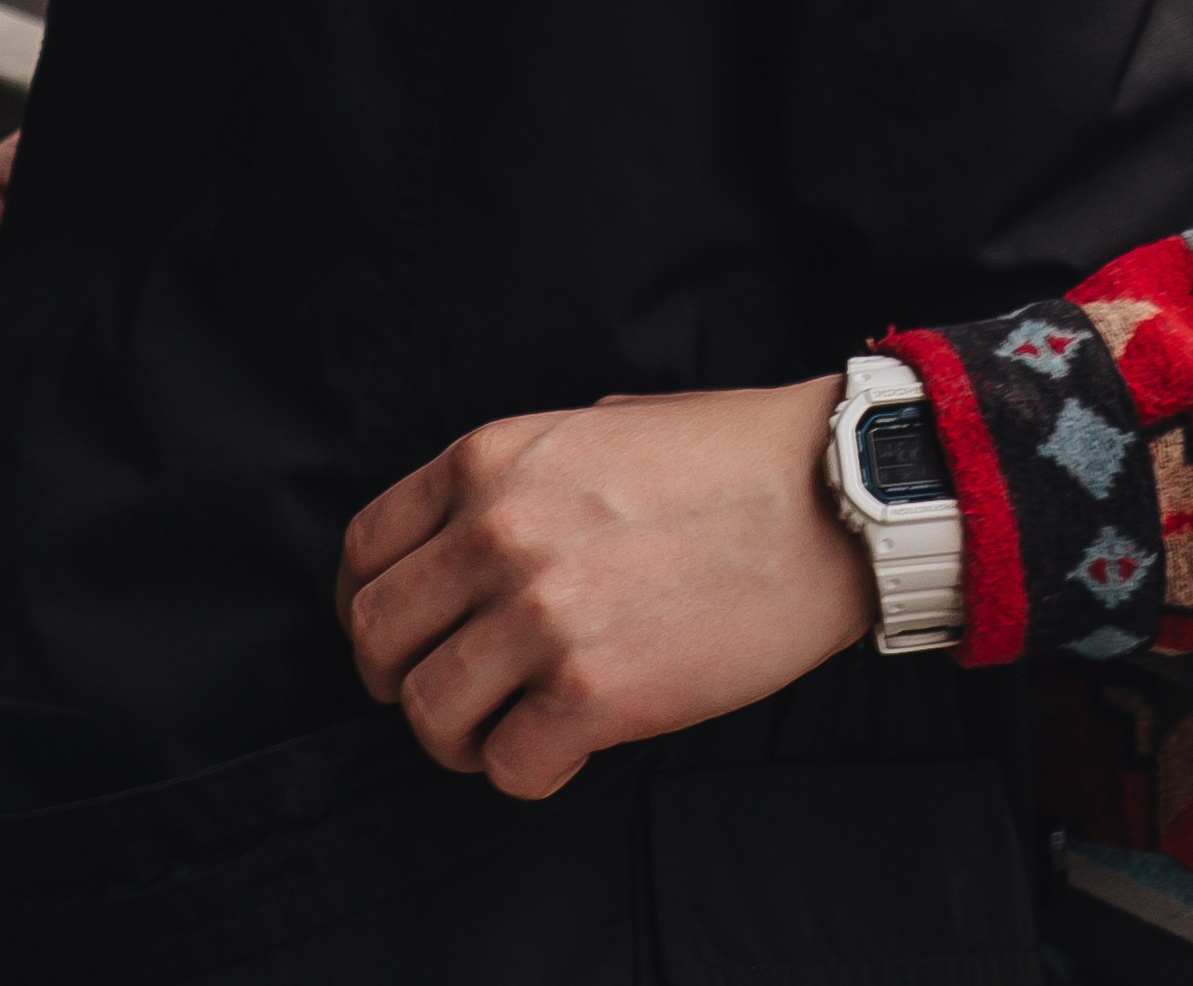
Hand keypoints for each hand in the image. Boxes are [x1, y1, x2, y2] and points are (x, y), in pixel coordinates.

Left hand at [338, 375, 875, 799]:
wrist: (827, 499)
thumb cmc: (728, 458)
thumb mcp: (601, 421)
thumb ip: (526, 474)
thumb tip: (484, 528)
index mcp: (489, 460)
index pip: (366, 552)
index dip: (372, 607)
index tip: (406, 635)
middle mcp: (497, 533)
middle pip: (376, 639)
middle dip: (401, 679)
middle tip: (454, 692)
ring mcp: (541, 614)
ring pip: (428, 715)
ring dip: (460, 737)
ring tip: (509, 726)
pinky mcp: (593, 692)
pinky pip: (508, 768)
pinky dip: (529, 769)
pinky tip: (570, 743)